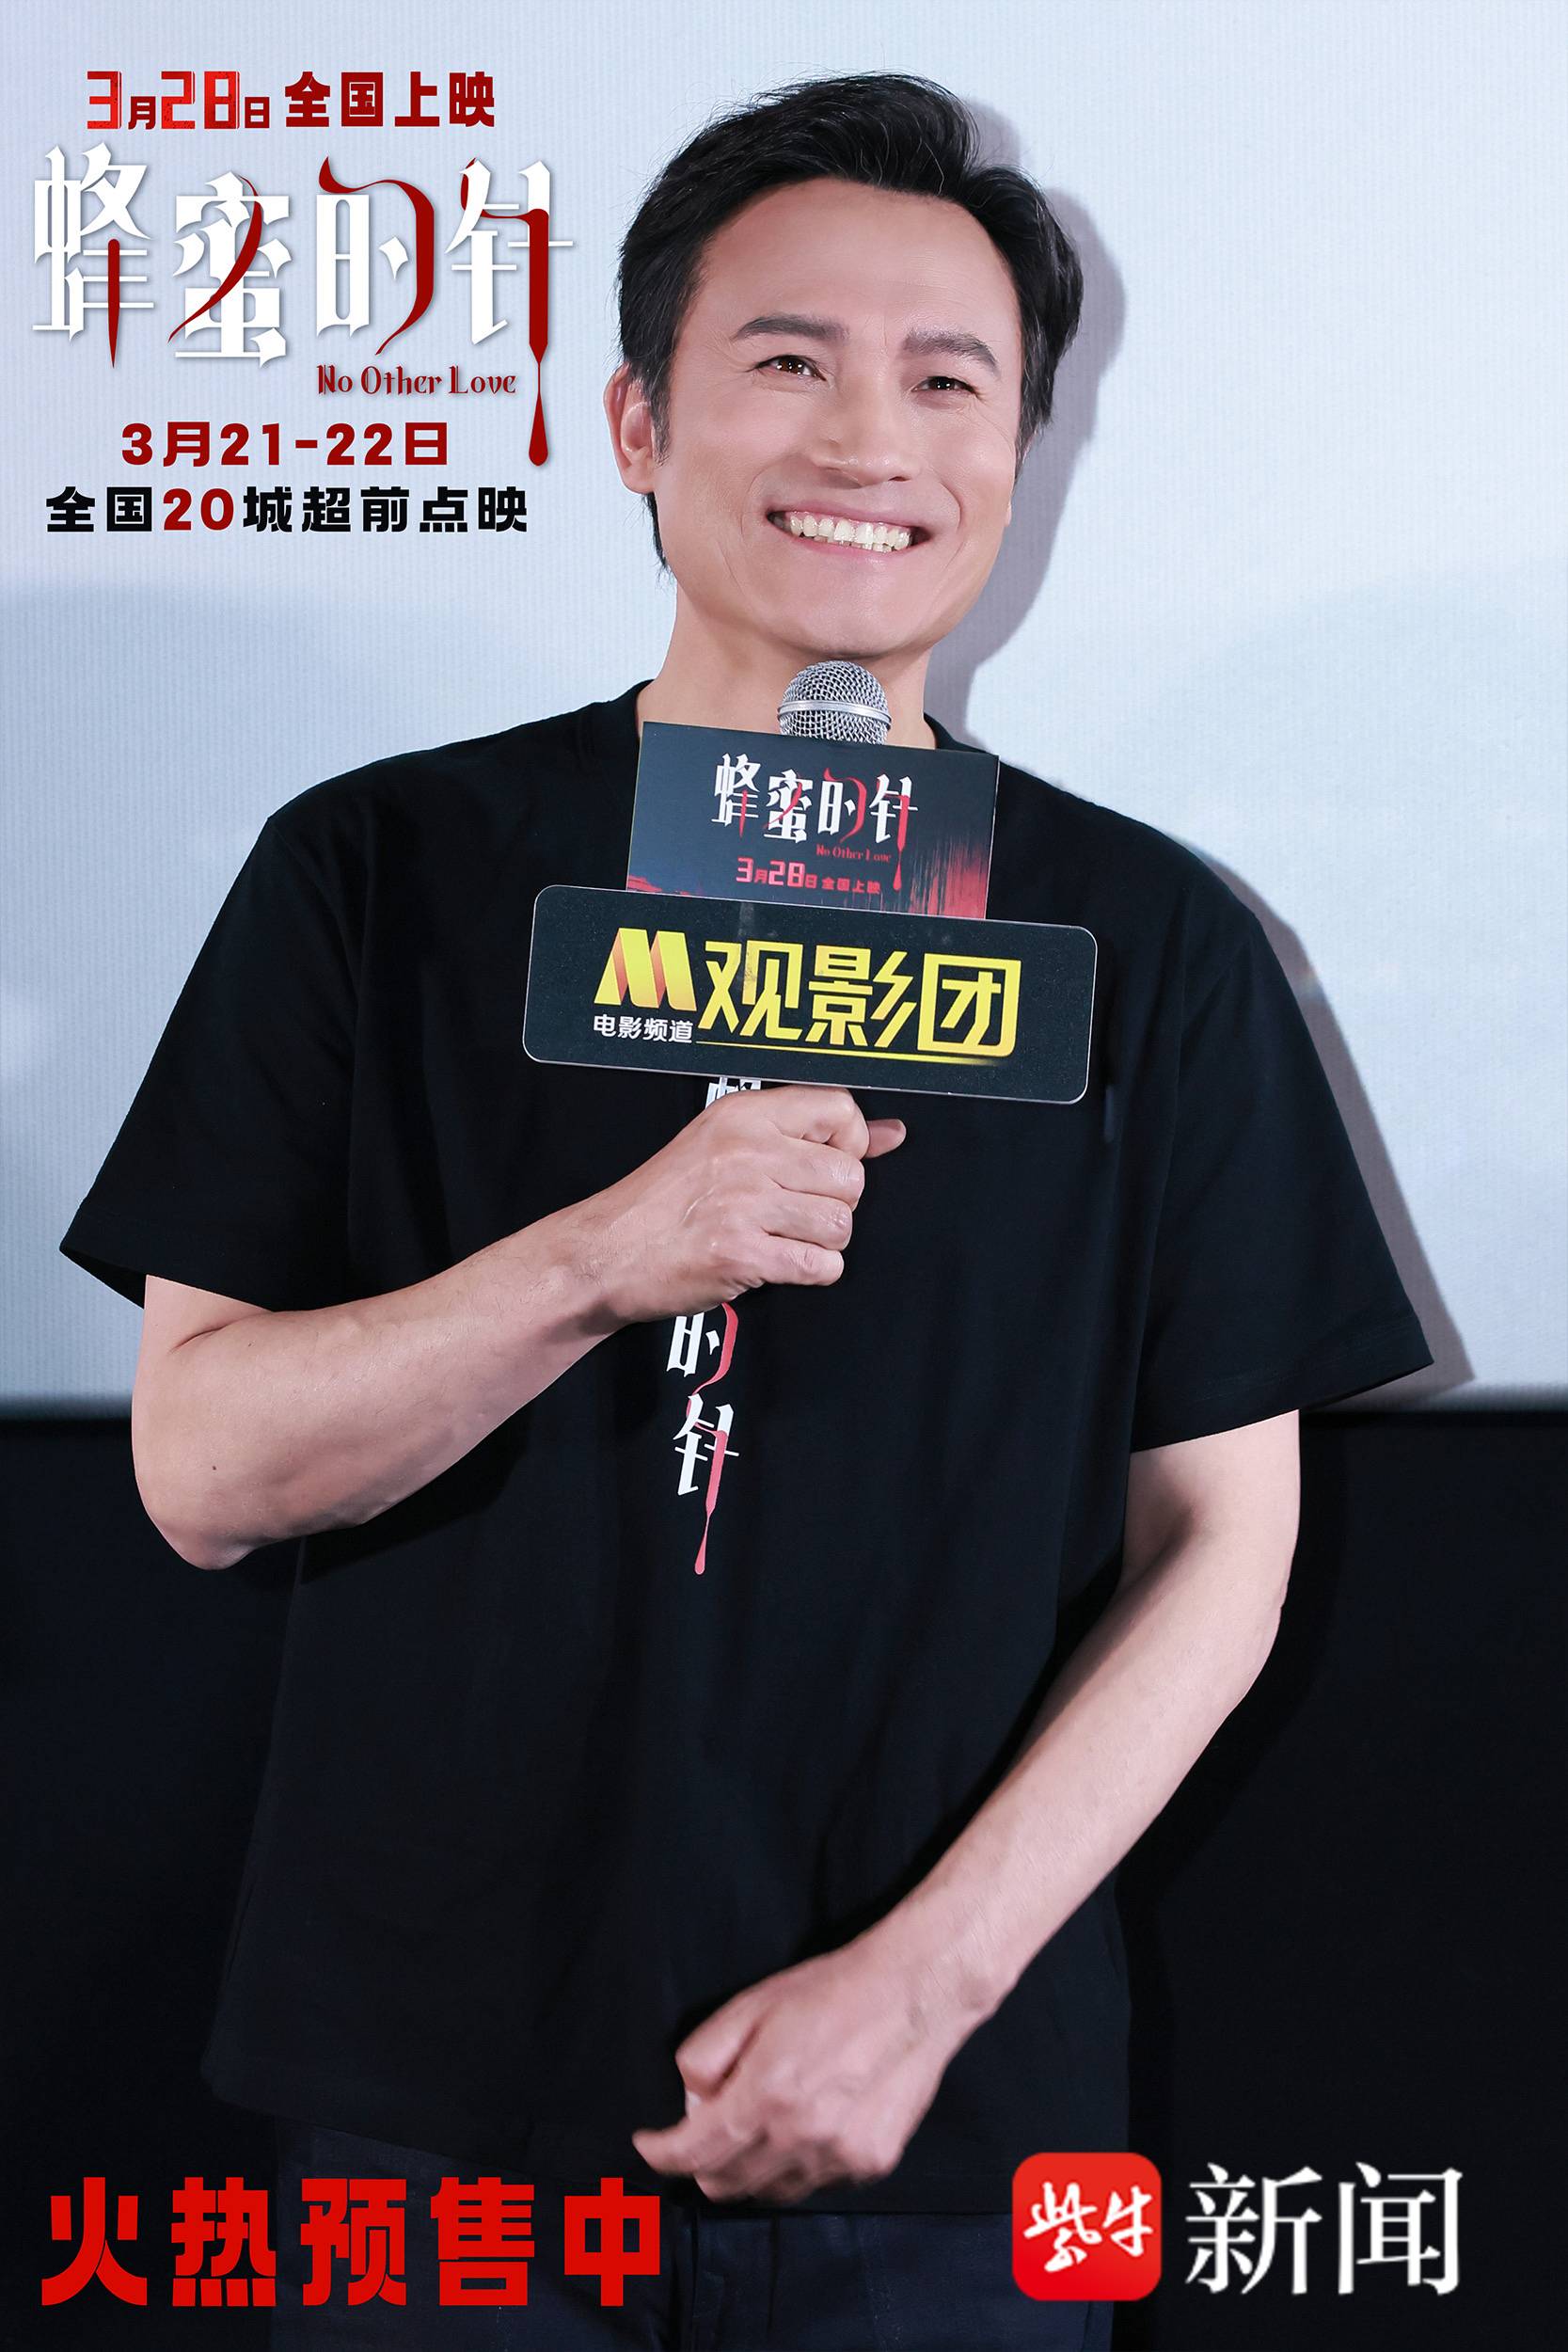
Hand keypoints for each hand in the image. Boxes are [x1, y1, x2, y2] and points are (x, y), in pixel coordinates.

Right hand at [567, 1083, 905, 1327]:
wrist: (605, 1253)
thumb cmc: (666, 1201)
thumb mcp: (728, 1144)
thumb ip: (813, 1135)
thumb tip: (893, 1134)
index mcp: (744, 1115)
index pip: (841, 1110)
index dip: (849, 1145)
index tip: (821, 1167)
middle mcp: (747, 1152)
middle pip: (851, 1178)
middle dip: (834, 1205)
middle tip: (794, 1213)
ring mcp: (744, 1204)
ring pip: (841, 1225)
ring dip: (820, 1243)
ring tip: (781, 1239)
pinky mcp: (742, 1254)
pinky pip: (821, 1265)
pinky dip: (810, 1272)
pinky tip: (776, 1263)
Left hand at [629, 1933, 974, 2204]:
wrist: (913, 1993)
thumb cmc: (828, 1992)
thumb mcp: (750, 2004)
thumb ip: (705, 2056)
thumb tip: (692, 2102)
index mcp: (765, 2095)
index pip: (692, 2153)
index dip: (659, 2153)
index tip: (646, 2144)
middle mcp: (800, 2138)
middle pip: (724, 2185)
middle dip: (700, 2163)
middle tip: (703, 2128)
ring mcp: (838, 2158)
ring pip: (768, 2193)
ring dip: (747, 2169)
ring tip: (756, 2125)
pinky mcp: (870, 2164)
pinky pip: (812, 2184)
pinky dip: (793, 2166)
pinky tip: (801, 2128)